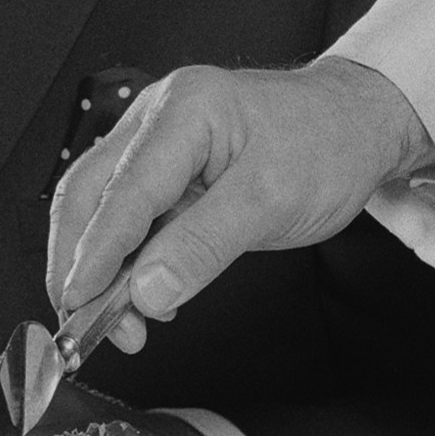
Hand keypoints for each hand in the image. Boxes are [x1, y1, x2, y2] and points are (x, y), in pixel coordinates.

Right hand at [43, 60, 428, 353]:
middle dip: (78, 263)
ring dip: (97, 264)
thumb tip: (145, 290)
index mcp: (183, 110)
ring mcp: (157, 138)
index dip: (94, 255)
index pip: (122, 192)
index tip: (79, 305)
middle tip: (84, 325)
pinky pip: (128, 212)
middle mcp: (158, 117)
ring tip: (115, 320)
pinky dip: (124, 256)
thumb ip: (204, 246)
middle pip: (90, 193)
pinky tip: (140, 292)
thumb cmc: (325, 145)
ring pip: (101, 205)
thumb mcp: (272, 202)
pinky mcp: (166, 165)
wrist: (356, 123)